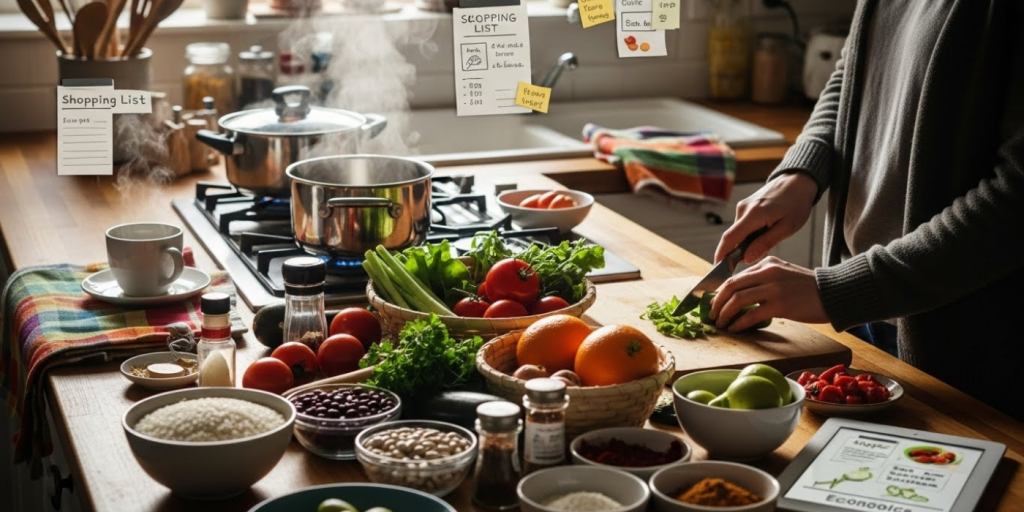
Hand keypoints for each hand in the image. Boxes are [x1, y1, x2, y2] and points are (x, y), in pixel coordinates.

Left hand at [709, 256, 828, 331]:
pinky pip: (751, 315)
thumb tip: (740, 293)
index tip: (714, 302)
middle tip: (712, 314)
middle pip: (731, 286)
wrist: (834, 293)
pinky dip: (739, 323)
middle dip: (717, 302)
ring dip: (725, 314)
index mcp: (767, 263)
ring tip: (721, 324)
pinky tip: (735, 329)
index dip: (720, 291)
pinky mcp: (780, 305)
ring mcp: (773, 288)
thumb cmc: (809, 288)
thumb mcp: (784, 273)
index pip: (735, 276)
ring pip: (737, 300)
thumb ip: (764, 277)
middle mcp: (768, 272)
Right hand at [715, 172, 817, 264]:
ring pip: (738, 232)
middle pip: (732, 237)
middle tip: (748, 263)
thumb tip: (746, 259)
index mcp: (754, 214)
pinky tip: (764, 233)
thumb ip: (765, 243)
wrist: (797, 181)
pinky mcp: (745, 205)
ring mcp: (743, 206)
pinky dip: (748, 234)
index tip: (718, 269)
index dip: (721, 255)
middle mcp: (743, 209)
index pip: (729, 238)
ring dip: (745, 242)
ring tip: (766, 241)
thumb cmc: (796, 204)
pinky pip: (742, 225)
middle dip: (735, 253)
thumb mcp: (787, 227)